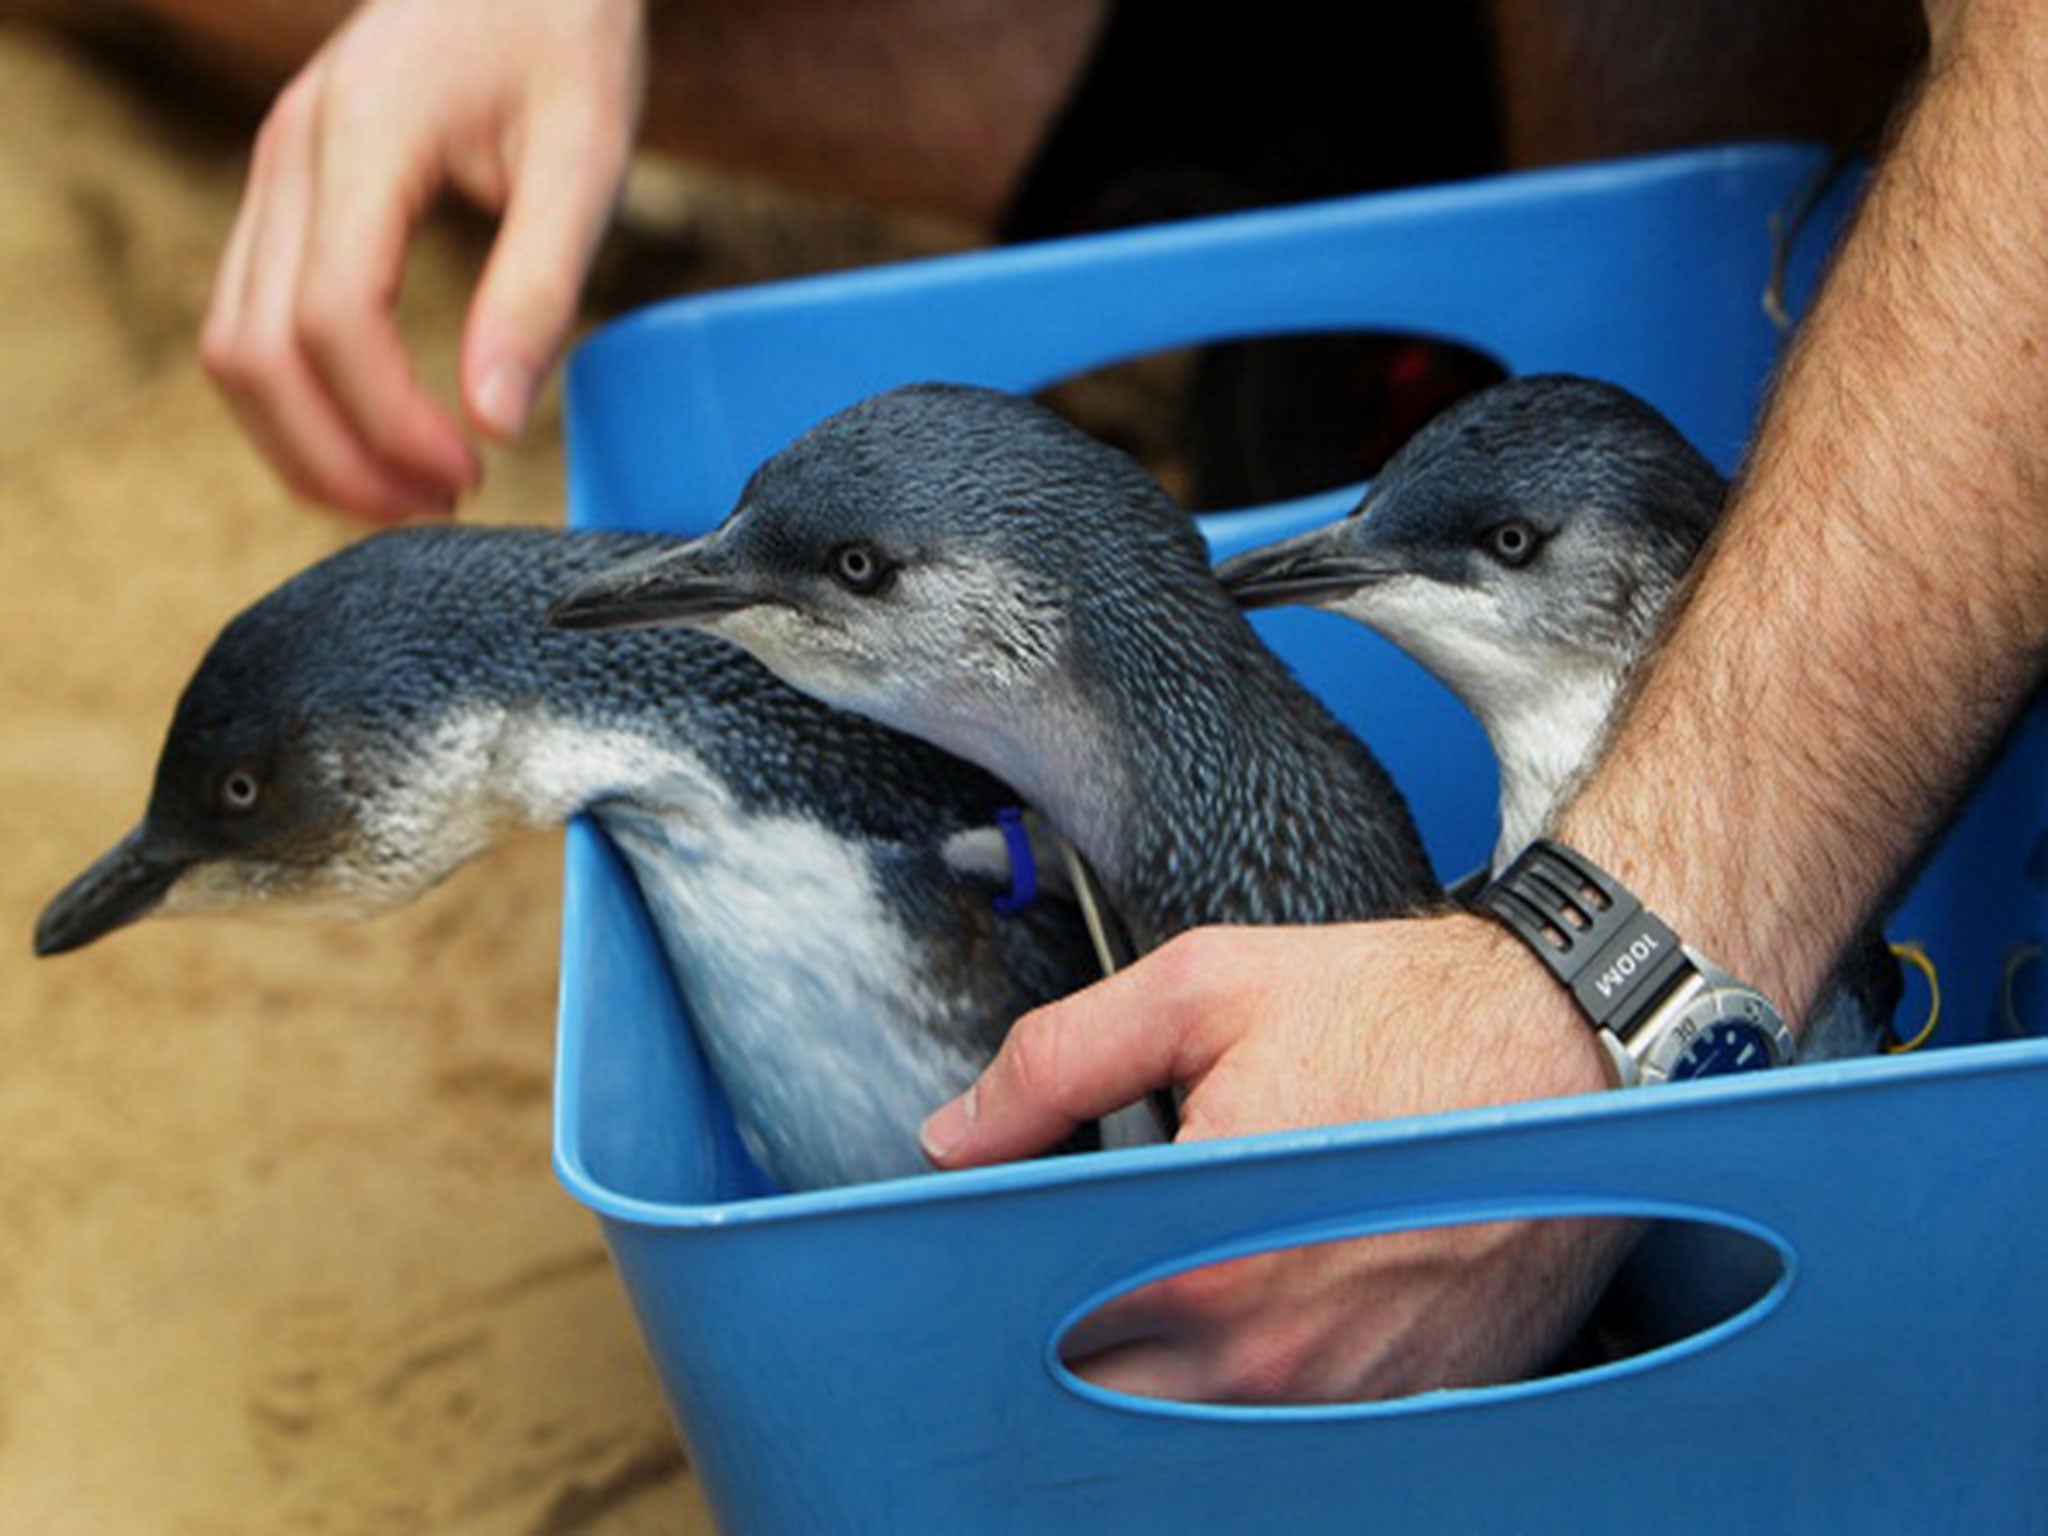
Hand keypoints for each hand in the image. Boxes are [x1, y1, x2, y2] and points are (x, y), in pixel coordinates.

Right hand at [200, 0, 647, 518]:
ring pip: (233, 346)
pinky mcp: (284, 193)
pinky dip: (298, 399)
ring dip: (307, 442)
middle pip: (256, 351)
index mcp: (365, 135)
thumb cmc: (562, 38)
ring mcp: (273, 170)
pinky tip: (377, 435)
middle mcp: (290, 152)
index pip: (333, 318)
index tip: (470, 473)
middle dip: (340, 456)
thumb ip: (537, 288)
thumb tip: (497, 421)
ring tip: (410, 491)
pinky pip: (250, 317)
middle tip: (440, 504)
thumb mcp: (584, 159)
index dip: (390, 422)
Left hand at [921, 914, 1629, 1403]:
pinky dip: (1263, 1390)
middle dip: (1074, 1355)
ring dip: (1166, 1379)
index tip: (994, 1276)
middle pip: (1109, 1409)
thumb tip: (961, 1137)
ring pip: (1200, 1431)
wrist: (1570, 1043)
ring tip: (1178, 1287)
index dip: (1002, 1304)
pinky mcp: (1411, 1402)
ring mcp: (1349, 1396)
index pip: (1043, 1333)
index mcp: (1202, 1256)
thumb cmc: (1398, 1011)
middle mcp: (1274, 1354)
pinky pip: (1299, 1432)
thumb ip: (1059, 1061)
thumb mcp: (1204, 990)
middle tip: (1075, 1283)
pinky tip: (1268, 1310)